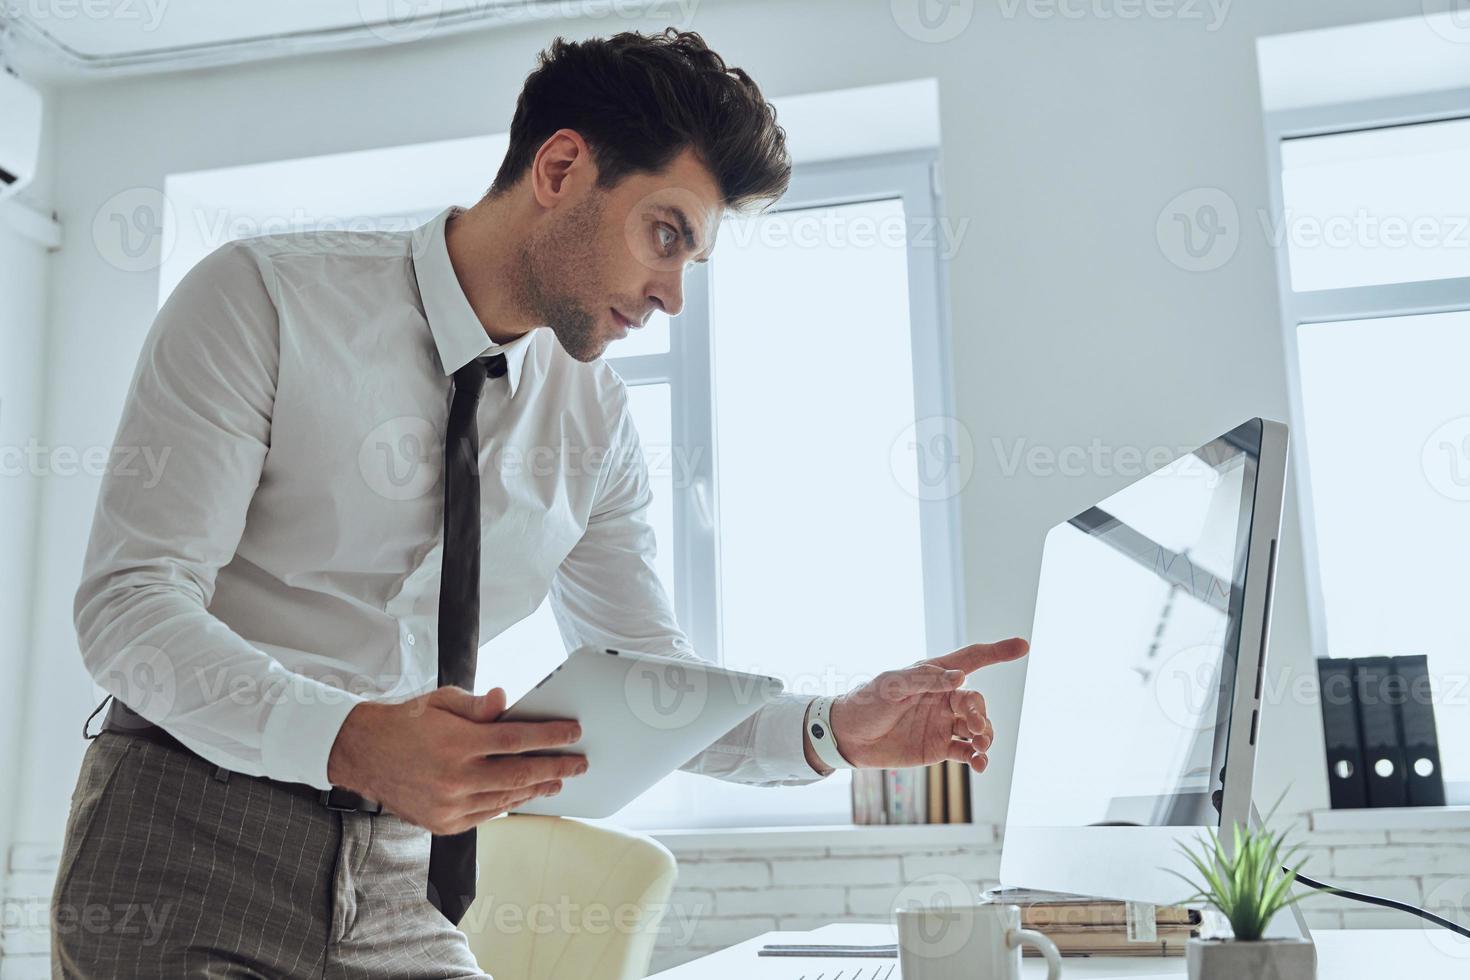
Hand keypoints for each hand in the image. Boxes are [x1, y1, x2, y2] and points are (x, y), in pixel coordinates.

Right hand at [326, 686, 586, 834]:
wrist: (363, 754)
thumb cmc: (406, 723)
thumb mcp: (440, 701)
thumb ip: (477, 705)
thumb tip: (505, 699)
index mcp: (456, 743)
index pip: (516, 739)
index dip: (550, 736)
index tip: (573, 733)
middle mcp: (455, 777)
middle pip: (520, 773)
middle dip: (556, 767)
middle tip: (579, 763)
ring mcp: (449, 804)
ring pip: (507, 797)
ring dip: (537, 788)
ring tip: (558, 780)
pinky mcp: (443, 823)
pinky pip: (487, 814)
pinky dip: (509, 802)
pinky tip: (524, 793)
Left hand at [820, 638, 1028, 773]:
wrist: (847, 738)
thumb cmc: (866, 703)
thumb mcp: (890, 686)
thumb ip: (925, 679)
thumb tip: (960, 676)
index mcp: (933, 675)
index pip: (972, 659)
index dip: (998, 652)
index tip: (1022, 646)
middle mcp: (943, 698)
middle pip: (976, 701)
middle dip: (981, 713)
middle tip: (973, 728)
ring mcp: (942, 723)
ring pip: (977, 727)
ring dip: (985, 736)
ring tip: (980, 748)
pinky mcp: (939, 748)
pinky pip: (967, 751)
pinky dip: (978, 757)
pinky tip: (979, 764)